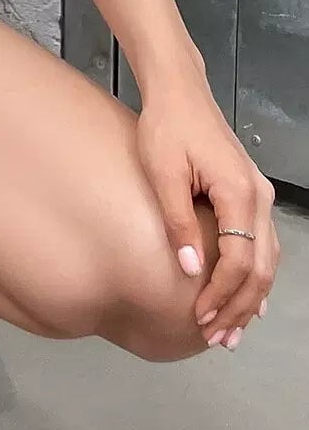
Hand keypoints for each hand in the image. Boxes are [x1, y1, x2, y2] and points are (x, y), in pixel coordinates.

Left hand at [135, 76, 279, 347]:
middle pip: (260, 267)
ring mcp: (258, 195)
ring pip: (266, 259)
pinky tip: (247, 299)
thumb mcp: (163, 173)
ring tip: (230, 330)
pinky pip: (261, 244)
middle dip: (239, 307)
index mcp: (238, 193)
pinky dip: (255, 275)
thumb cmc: (166, 126)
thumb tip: (188, 270)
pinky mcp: (249, 192)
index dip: (221, 293)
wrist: (179, 90)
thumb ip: (177, 222)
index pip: (239, 260)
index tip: (199, 318)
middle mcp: (258, 197)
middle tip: (217, 338)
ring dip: (249, 297)